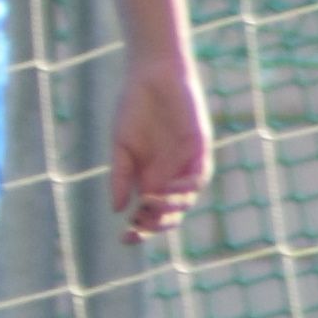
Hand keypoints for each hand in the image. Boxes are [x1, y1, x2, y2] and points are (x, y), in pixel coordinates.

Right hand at [111, 52, 210, 240]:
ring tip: (150, 206)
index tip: (124, 240)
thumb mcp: (121, 147)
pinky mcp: (200, 151)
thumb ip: (121, 176)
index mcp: (149, 178)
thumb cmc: (133, 109)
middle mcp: (170, 177)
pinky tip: (168, 189)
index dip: (138, 229)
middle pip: (169, 213)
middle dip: (155, 225)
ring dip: (170, 208)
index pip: (148, 213)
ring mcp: (186, 165)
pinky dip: (185, 188)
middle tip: (138, 224)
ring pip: (185, 200)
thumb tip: (117, 208)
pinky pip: (198, 177)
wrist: (153, 78)